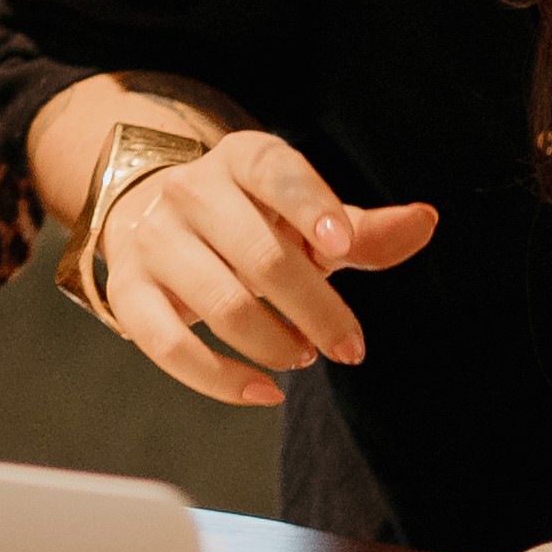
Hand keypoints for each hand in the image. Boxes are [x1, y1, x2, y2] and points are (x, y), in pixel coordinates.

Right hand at [93, 131, 439, 408]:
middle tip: (349, 347)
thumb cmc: (252, 222)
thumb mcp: (308, 217)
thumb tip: (424, 221)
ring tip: (302, 356)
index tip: (342, 246)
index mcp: (242, 158)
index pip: (277, 173)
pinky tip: (264, 392)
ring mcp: (154, 240)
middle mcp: (191, 191)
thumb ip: (363, 229)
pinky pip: (170, 345)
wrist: (154, 217)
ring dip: (272, 341)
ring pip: (220, 302)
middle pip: (258, 254)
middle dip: (314, 308)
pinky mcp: (128, 290)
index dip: (310, 207)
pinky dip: (221, 379)